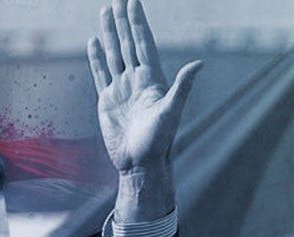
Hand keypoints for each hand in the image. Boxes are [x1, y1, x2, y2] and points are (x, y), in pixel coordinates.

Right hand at [88, 0, 201, 172]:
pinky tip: (94, 41)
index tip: (133, 2)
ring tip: (105, 12)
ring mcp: (121, 88)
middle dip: (123, 21)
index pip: (143, 43)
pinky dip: (97, 56)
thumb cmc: (159, 141)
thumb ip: (182, 86)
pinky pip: (101, 72)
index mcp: (152, 79)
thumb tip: (198, 63)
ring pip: (114, 53)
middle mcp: (137, 80)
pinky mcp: (107, 100)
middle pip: (127, 43)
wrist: (140, 164)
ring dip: (109, 33)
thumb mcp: (171, 112)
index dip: (137, 22)